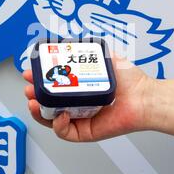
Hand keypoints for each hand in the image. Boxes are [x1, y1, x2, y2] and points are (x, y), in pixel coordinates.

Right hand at [23, 55, 153, 141]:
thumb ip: (91, 50)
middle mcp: (78, 105)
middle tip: (29, 87)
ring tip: (34, 101)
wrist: (144, 97)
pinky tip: (59, 115)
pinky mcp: (86, 132)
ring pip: (51, 120)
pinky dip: (58, 125)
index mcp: (79, 89)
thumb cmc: (130, 80)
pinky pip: (66, 133)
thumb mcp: (106, 58)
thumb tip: (76, 41)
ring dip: (39, 112)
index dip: (39, 80)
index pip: (53, 86)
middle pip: (48, 104)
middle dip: (34, 95)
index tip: (30, 72)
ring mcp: (81, 119)